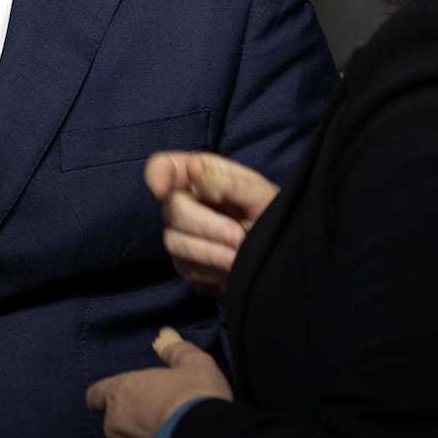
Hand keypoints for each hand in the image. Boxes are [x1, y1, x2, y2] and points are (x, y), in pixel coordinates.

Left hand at [85, 328, 233, 437]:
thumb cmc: (194, 396)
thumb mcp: (192, 362)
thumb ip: (174, 350)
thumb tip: (165, 337)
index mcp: (119, 392)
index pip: (95, 394)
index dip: (106, 395)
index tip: (123, 396)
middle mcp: (114, 424)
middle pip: (113, 420)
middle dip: (130, 418)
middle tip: (158, 414)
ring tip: (168, 437)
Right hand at [145, 150, 279, 294]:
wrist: (280, 256)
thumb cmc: (270, 216)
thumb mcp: (261, 196)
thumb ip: (231, 184)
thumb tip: (195, 171)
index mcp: (201, 174)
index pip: (164, 166)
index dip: (157, 174)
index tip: (161, 190)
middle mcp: (185, 201)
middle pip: (172, 209)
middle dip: (205, 225)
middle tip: (238, 236)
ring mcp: (181, 234)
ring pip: (174, 242)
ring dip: (209, 252)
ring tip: (238, 257)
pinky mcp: (186, 265)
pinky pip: (186, 269)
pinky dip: (211, 271)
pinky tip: (231, 269)